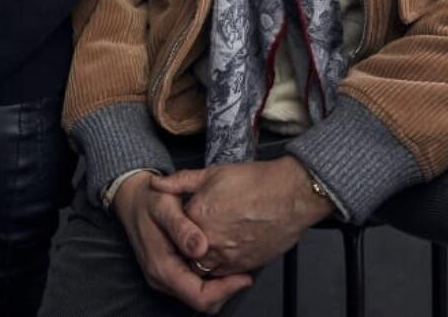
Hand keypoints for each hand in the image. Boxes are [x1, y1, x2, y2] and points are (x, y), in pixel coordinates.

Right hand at [111, 171, 251, 313]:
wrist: (132, 198)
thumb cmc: (150, 199)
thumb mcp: (165, 206)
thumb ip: (181, 228)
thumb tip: (200, 249)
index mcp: (161, 266)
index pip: (198, 297)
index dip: (224, 291)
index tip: (244, 276)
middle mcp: (161, 278)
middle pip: (200, 301)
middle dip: (225, 291)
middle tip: (245, 272)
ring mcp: (164, 276)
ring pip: (198, 296)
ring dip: (219, 286)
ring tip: (237, 267)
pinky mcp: (169, 271)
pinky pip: (193, 285)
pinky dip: (210, 279)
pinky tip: (221, 261)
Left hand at [150, 157, 333, 275]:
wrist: (290, 195)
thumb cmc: (255, 181)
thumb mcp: (213, 173)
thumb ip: (181, 181)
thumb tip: (157, 184)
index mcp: (197, 215)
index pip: (174, 228)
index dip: (178, 224)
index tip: (184, 218)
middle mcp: (208, 240)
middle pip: (185, 252)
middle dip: (186, 245)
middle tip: (197, 232)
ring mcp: (226, 256)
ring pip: (202, 267)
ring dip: (202, 257)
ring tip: (212, 240)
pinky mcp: (243, 266)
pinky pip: (222, 274)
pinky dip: (219, 265)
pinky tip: (226, 247)